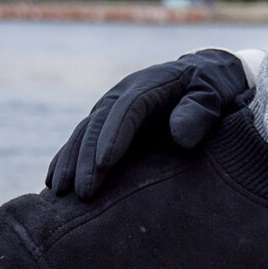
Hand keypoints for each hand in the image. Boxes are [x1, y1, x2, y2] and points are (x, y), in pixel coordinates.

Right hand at [45, 49, 253, 199]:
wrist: (204, 75)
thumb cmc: (212, 88)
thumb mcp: (214, 94)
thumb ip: (200, 110)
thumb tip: (179, 135)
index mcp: (148, 86)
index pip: (125, 111)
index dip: (112, 137)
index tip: (103, 166)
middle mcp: (122, 95)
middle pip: (96, 126)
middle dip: (85, 159)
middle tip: (82, 193)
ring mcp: (111, 109)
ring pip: (82, 135)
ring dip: (68, 163)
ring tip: (58, 193)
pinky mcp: (107, 124)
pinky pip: (81, 142)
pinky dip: (65, 160)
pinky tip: (52, 184)